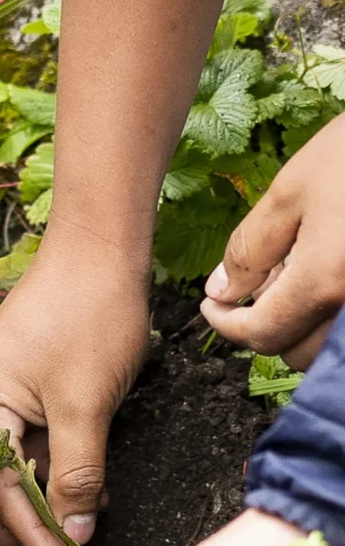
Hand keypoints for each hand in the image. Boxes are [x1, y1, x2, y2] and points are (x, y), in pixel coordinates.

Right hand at [0, 236, 152, 545]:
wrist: (98, 251)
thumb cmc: (88, 317)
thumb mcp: (86, 405)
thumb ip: (75, 474)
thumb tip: (72, 535)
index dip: (31, 533)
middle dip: (10, 526)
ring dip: (31, 502)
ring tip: (82, 515)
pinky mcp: (10, 390)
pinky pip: (12, 447)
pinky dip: (42, 474)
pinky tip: (84, 482)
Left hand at [199, 113, 344, 368]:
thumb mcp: (291, 192)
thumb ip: (251, 248)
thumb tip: (223, 292)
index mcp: (325, 283)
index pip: (263, 334)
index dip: (227, 324)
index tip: (212, 305)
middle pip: (300, 353)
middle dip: (268, 326)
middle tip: (257, 282)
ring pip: (331, 350)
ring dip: (305, 326)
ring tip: (296, 274)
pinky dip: (334, 317)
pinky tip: (327, 275)